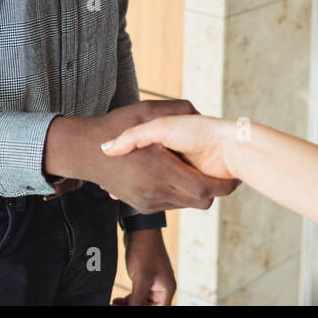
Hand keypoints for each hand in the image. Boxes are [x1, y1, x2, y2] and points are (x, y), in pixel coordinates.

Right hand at [45, 100, 239, 213]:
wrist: (83, 150)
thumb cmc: (115, 126)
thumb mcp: (147, 111)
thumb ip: (177, 111)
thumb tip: (200, 113)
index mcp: (159, 172)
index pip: (204, 190)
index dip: (224, 184)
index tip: (234, 173)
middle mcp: (154, 193)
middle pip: (200, 200)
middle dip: (213, 187)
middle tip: (219, 168)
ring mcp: (148, 202)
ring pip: (187, 204)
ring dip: (196, 188)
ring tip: (195, 166)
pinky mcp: (143, 206)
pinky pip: (172, 204)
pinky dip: (180, 190)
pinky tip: (176, 172)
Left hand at [112, 229, 174, 305]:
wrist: (140, 230)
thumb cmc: (145, 251)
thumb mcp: (141, 278)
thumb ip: (138, 300)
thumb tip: (133, 310)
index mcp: (166, 290)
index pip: (158, 310)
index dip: (144, 312)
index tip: (130, 309)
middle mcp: (162, 288)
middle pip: (149, 307)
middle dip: (133, 308)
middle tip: (117, 307)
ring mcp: (153, 282)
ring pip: (141, 302)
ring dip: (129, 305)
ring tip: (115, 303)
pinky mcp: (144, 278)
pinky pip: (137, 294)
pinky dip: (128, 299)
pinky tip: (118, 299)